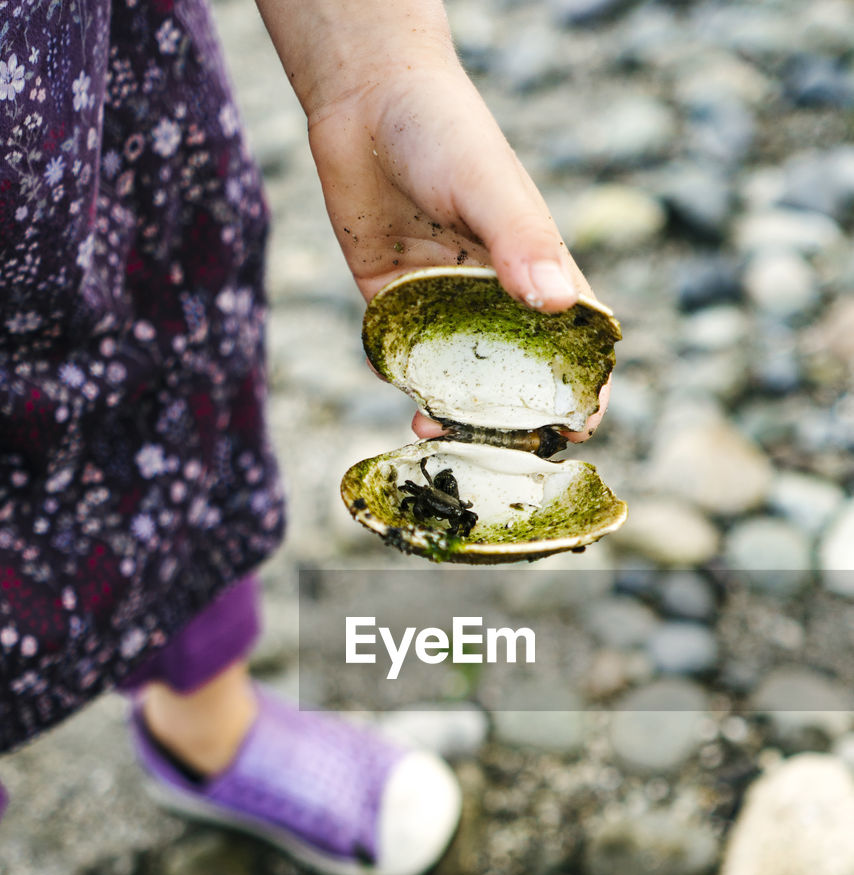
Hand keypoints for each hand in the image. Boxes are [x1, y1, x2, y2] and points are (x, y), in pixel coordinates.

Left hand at [306, 60, 608, 442]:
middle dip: (509, 419)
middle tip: (494, 451)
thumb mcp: (487, 183)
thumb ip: (520, 240)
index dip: (581, 389)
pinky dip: (402, 379)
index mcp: (537, 270)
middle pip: (514, 374)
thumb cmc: (444, 129)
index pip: (573, 343)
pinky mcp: (394, 302)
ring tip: (434, 428)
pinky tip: (398, 390)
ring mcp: (444, 303)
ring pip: (457, 376)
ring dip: (451, 410)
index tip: (578, 429)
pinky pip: (402, 355)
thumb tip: (557, 302)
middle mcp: (495, 296)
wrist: (364, 98)